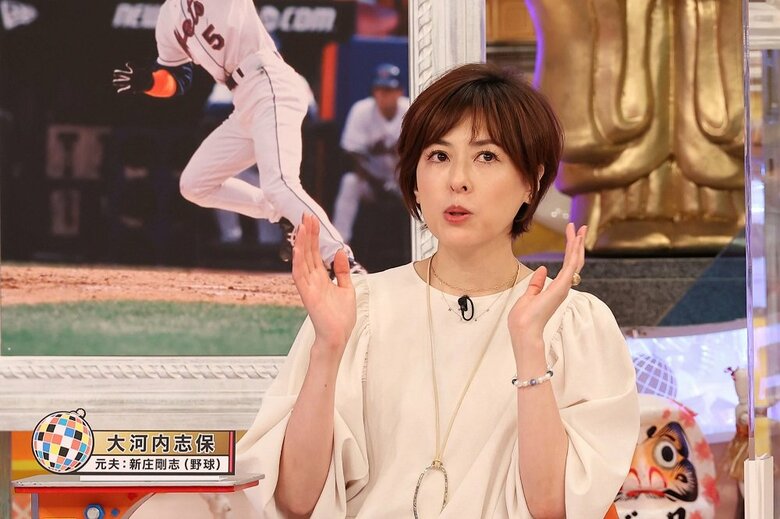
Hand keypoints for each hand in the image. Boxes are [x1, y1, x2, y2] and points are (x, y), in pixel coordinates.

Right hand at [112, 62, 153, 93]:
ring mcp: (131, 81)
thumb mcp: (150, 72)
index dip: (130, 65)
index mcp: (135, 71)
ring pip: (124, 81)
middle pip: (125, 74)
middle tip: (115, 72)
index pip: (132, 67)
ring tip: (114, 82)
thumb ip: (152, 70)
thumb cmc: (148, 75)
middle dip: (120, 73)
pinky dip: (123, 91)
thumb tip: (156, 70)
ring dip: (119, 82)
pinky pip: (126, 89)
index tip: (128, 64)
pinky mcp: (132, 87)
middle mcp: (132, 76)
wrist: (148, 82)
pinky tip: (119, 92)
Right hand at [292, 214, 356, 356]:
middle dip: (307, 234)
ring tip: (302, 227)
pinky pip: (300, 276)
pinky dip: (298, 262)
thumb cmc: (341, 317)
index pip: (316, 253)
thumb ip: (341, 271)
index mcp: (321, 278)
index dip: (314, 237)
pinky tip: (298, 249)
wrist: (339, 336)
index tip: (313, 221)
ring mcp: (309, 287)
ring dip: (301, 244)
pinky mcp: (307, 295)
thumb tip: (339, 252)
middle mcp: (313, 280)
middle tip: (306, 216)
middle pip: (308, 252)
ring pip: (302, 261)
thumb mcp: (346, 288)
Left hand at [508, 223, 585, 343]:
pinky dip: (574, 251)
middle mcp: (563, 287)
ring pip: (575, 260)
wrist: (524, 328)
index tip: (570, 235)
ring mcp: (564, 286)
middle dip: (577, 243)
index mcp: (556, 289)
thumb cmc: (524, 317)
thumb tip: (543, 269)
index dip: (570, 250)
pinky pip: (571, 264)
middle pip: (574, 261)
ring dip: (577, 243)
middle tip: (580, 227)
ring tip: (580, 228)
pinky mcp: (562, 286)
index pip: (567, 266)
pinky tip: (576, 239)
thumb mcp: (529, 295)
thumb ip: (537, 283)